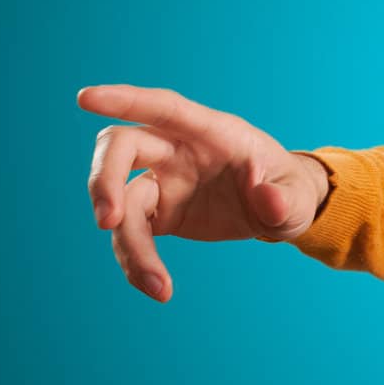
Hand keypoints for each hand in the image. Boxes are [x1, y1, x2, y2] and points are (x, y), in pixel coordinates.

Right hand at [78, 84, 327, 301]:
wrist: (279, 210)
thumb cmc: (289, 189)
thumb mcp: (297, 196)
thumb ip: (283, 198)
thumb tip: (268, 202)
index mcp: (212, 131)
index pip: (165, 107)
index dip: (126, 100)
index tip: (86, 98)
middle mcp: (177, 150)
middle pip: (121, 147)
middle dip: (104, 179)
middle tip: (108, 221)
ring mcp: (162, 180)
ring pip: (120, 200)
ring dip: (127, 243)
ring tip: (156, 284)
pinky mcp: (156, 212)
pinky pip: (130, 232)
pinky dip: (136, 261)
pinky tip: (158, 287)